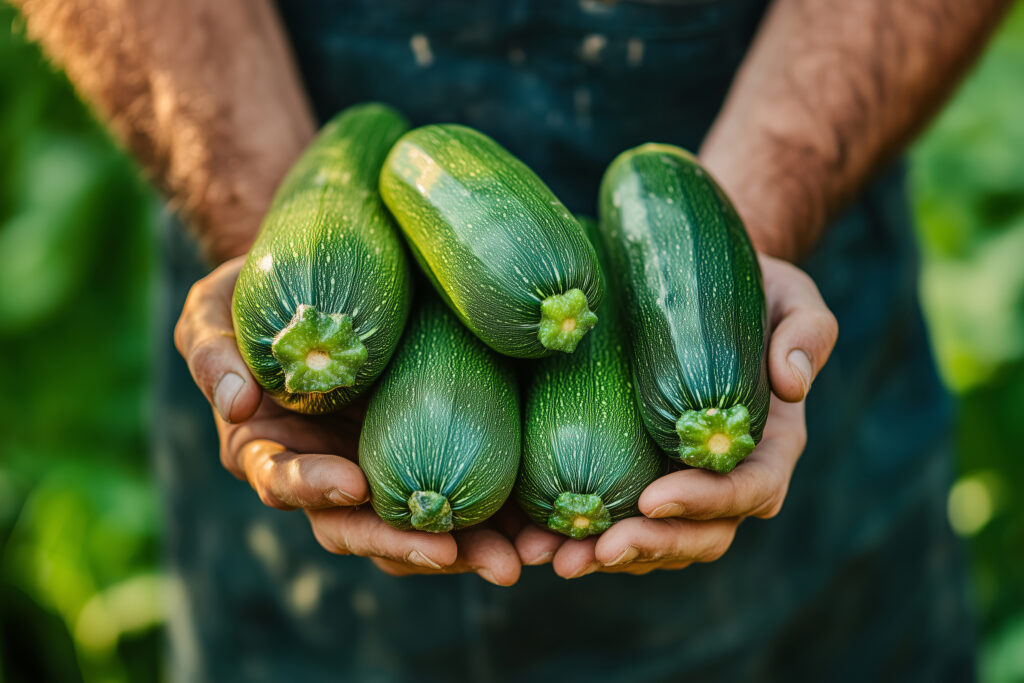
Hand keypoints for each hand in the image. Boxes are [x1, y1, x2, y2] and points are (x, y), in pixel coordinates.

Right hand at [174, 256, 520, 585]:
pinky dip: (501, 516)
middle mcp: (328, 472)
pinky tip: (542, 528)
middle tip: (454, 555)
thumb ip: (213, 353)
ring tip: (515, 559)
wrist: (326, 279)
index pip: (286, 483)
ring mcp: (384, 467)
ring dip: (468, 549)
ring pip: (420, 527)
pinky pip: (465, 492)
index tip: (351, 484)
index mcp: (273, 450)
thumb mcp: (214, 312)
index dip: (314, 489)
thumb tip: (237, 403)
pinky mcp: (434, 451)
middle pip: (361, 526)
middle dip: (405, 545)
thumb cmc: (259, 297)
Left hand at [514, 254, 837, 576]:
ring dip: (608, 555)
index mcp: (771, 445)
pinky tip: (536, 542)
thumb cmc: (754, 292)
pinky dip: (582, 537)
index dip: (705, 503)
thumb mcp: (793, 299)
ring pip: (657, 540)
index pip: (749, 491)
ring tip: (556, 558)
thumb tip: (792, 383)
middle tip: (598, 549)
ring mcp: (684, 482)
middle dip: (651, 546)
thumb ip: (806, 333)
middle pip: (701, 534)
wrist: (701, 289)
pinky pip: (620, 520)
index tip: (654, 499)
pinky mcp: (642, 474)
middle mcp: (728, 477)